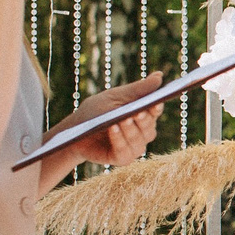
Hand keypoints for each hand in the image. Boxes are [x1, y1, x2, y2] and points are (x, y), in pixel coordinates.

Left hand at [36, 72, 165, 192]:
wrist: (74, 131)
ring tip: (121, 120)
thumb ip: (138, 89)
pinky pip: (125, 151)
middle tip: (136, 112)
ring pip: (139, 141)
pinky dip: (119, 140)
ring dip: (130, 130)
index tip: (155, 102)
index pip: (155, 112)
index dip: (156, 108)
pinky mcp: (122, 158)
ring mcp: (133, 147)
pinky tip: (112, 129)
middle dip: (143, 120)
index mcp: (142, 116)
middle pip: (149, 128)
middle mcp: (141, 134)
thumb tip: (160, 75)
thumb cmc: (96, 112)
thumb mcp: (115, 97)